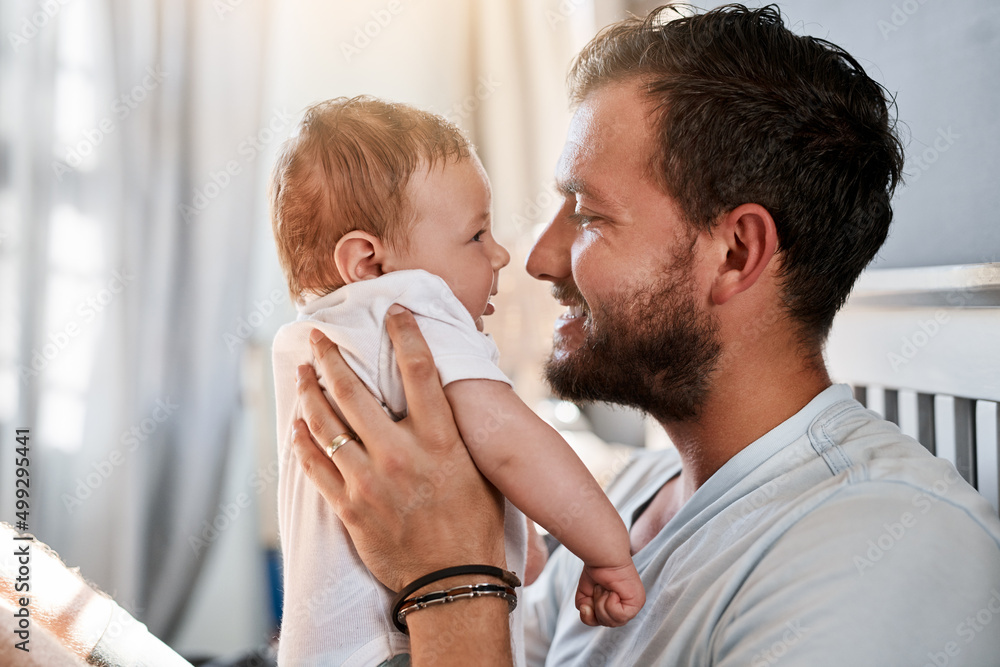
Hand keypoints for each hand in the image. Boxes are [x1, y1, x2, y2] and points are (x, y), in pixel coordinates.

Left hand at [291, 307, 506, 590]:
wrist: (455, 583)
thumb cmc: (476, 526)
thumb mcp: (479, 470)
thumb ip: (458, 432)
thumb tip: (449, 397)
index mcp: (441, 440)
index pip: (420, 370)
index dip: (405, 332)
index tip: (394, 310)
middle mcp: (401, 454)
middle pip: (354, 390)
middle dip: (331, 356)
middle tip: (319, 336)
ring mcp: (370, 480)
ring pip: (326, 423)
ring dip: (310, 392)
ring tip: (303, 372)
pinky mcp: (348, 507)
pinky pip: (314, 464)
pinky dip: (302, 439)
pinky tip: (297, 423)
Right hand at [575, 561, 644, 626]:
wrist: (603, 556)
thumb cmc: (597, 570)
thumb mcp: (585, 598)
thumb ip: (586, 614)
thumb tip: (586, 612)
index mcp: (617, 606)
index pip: (603, 622)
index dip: (593, 611)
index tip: (595, 591)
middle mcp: (627, 607)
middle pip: (607, 623)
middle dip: (597, 607)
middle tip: (600, 589)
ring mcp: (633, 606)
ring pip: (612, 622)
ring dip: (602, 604)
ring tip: (606, 588)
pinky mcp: (637, 603)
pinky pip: (619, 616)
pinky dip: (610, 603)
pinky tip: (613, 591)